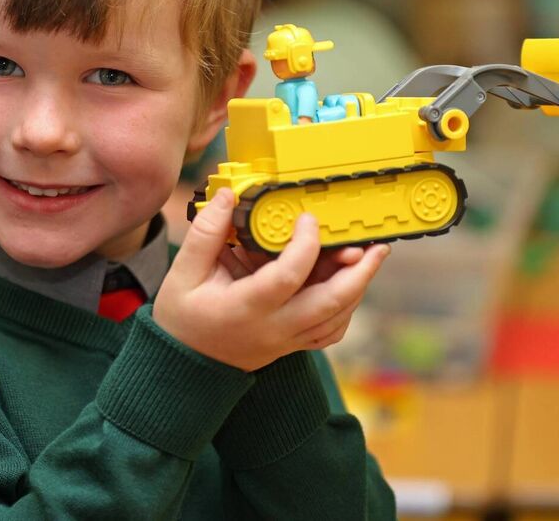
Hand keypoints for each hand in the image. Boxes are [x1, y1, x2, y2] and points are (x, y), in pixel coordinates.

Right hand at [153, 188, 387, 370]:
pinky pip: (330, 331)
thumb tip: (227, 196)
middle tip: (375, 246)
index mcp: (246, 308)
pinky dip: (346, 308)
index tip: (307, 218)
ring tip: (369, 257)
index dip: (305, 245)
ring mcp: (287, 340)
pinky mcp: (292, 345)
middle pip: (330, 303)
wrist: (185, 363)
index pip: (288, 276)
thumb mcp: (184, 272)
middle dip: (359, 272)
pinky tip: (348, 286)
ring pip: (337, 318)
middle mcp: (274, 328)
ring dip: (357, 287)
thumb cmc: (183, 316)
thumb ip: (207, 232)